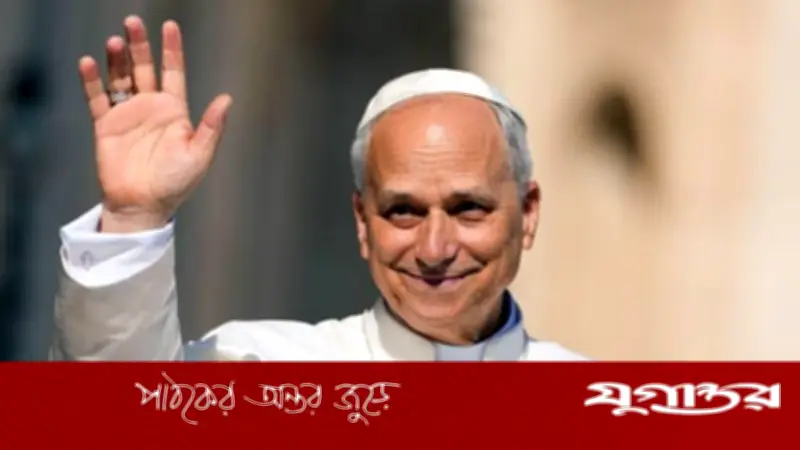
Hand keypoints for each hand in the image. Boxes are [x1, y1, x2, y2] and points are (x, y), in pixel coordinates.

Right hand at [79, 16, 232, 231]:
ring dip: (117, 60)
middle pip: (144, 68)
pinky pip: (97, 98)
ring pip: (120, 78)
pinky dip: (93, 81)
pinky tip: (89, 63)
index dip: (171, 50)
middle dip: (139, 45)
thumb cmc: (176, 184)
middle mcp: (151, 108)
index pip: (173, 73)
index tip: (169, 27)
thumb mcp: (198, 154)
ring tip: (115, 42)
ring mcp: (127, 115)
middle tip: (132, 21)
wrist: (143, 206)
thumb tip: (227, 99)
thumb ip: (210, 126)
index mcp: (175, 112)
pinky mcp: (106, 126)